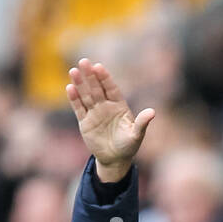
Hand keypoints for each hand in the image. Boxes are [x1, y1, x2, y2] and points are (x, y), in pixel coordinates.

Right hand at [65, 58, 154, 181]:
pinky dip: (74, 99)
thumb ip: (142, 123)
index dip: (105, 78)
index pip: (111, 88)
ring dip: (80, 83)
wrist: (115, 160)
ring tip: (73, 71)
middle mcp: (105, 106)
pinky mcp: (85, 122)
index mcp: (118, 105)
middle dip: (90, 75)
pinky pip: (79, 108)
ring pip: (86, 95)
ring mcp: (94, 113)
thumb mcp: (136, 135)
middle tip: (84, 61)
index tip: (99, 67)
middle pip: (97, 88)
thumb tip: (152, 112)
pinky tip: (70, 88)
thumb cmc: (128, 146)